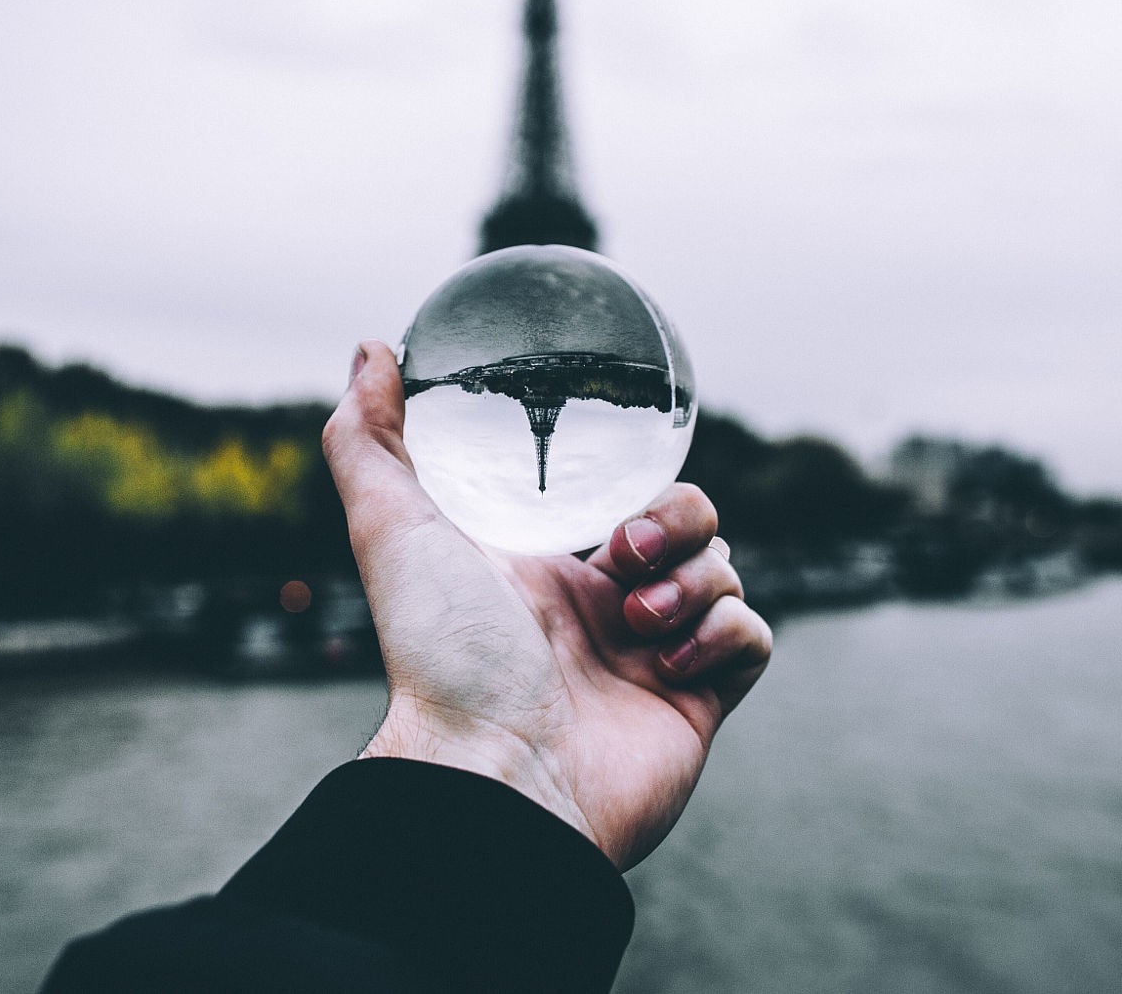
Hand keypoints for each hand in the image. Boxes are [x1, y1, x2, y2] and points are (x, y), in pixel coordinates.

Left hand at [321, 341, 772, 870]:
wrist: (495, 775)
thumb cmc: (439, 657)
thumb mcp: (392, 528)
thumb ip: (369, 438)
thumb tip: (373, 346)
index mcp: (544, 573)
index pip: (616, 499)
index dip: (627, 479)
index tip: (611, 474)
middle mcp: (604, 614)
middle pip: (689, 526)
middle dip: (673, 520)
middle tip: (622, 553)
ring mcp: (654, 659)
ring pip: (726, 573)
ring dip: (694, 579)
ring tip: (636, 618)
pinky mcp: (699, 704)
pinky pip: (752, 638)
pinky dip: (723, 632)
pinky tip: (668, 659)